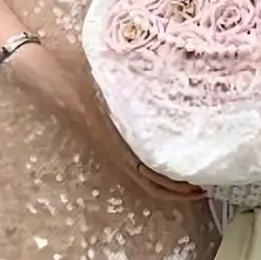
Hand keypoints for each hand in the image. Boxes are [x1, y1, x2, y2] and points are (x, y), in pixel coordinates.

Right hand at [8, 44, 204, 203]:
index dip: (173, 185)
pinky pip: (139, 165)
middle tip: (207, 187)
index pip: (148, 173)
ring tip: (196, 181)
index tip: (198, 185)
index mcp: (116, 138)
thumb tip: (170, 68)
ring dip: (170, 185)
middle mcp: (116, 148)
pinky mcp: (114, 142)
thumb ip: (133, 76)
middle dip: (179, 191)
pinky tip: (175, 161)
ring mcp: (115, 148)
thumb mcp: (109, 74)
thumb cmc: (79, 72)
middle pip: (151, 183)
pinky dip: (159, 171)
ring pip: (145, 178)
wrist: (52, 77)